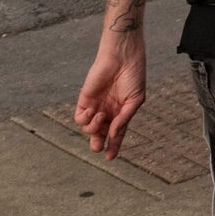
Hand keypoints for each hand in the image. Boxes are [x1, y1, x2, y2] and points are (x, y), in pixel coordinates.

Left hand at [73, 31, 145, 159]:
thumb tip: (113, 134)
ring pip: (88, 129)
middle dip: (98, 144)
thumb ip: (124, 119)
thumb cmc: (133, 76)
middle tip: (99, 146)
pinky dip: (85, 119)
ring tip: (102, 115)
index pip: (116, 134)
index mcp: (121, 113)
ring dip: (94, 128)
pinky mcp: (84, 99)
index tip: (110, 158)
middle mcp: (108, 112)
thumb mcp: (135, 100)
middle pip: (99, 135)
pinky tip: (94, 111)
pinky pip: (79, 118)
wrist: (122, 57)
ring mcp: (96, 106)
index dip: (114, 147)